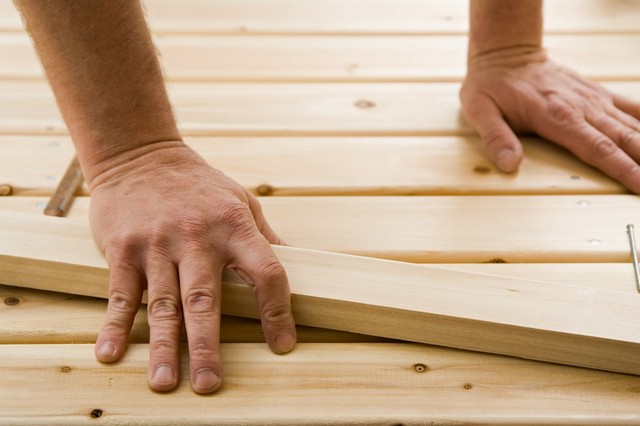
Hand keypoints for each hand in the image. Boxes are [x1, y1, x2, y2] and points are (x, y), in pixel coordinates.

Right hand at [89, 141, 295, 392]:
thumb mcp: (241, 200)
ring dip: (163, 347)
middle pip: (205, 299)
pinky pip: (121, 294)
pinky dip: (115, 326)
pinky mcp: (124, 249)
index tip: (282, 345)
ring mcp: (158, 245)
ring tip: (165, 382)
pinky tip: (111, 354)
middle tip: (211, 385)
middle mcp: (197, 238)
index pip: (266, 272)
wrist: (141, 155)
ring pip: (163, 304)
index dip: (278, 311)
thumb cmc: (199, 184)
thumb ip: (264, 236)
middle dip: (208, 345)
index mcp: (234, 227)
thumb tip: (293, 265)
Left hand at [460, 48, 639, 191]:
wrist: (505, 54)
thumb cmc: (490, 85)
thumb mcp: (480, 111)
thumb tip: (509, 165)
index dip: (622, 169)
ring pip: (632, 125)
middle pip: (623, 139)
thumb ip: (496, 138)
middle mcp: (581, 107)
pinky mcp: (596, 94)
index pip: (597, 148)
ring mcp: (592, 99)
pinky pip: (630, 107)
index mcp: (556, 116)